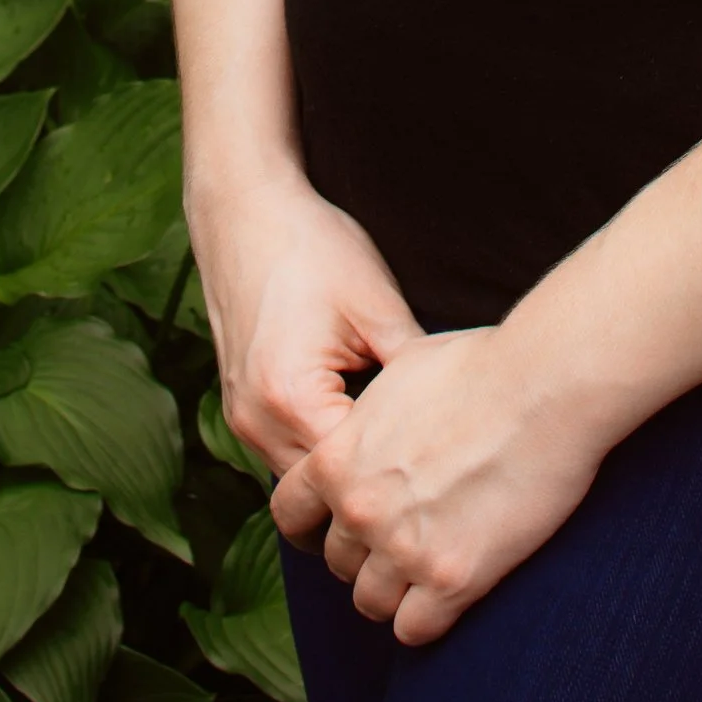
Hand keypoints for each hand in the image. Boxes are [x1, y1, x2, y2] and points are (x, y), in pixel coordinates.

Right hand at [189, 169, 425, 472]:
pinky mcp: (241, 409)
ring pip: (303, 478)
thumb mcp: (378, 306)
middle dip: (375, 481)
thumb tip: (460, 415)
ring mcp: (242, 420)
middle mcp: (255, 422)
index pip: (356, 472)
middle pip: (325, 490)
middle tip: (432, 468)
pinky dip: (323, 447)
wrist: (246, 212)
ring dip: (345, 471)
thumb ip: (414, 371)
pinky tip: (363, 427)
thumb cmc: (313, 248)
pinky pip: (288, 452)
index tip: (448, 462)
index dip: (404, 470)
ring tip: (401, 451)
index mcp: (290, 399)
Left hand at [268, 321, 615, 646]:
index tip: (345, 526)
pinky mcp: (450, 578)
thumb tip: (370, 425)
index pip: (289, 514)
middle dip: (367, 555)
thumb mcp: (403, 373)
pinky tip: (455, 590)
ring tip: (432, 568)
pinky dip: (430, 617)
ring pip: (371, 603)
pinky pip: (416, 629)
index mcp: (338, 456)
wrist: (546, 386)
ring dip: (398, 592)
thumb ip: (372, 417)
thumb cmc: (484, 366)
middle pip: (338, 563)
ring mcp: (402, 548)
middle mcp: (359, 509)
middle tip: (408, 539)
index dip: (316, 524)